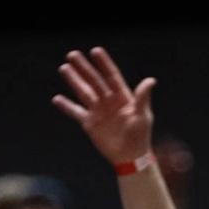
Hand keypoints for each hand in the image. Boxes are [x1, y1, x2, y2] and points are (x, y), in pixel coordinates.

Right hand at [53, 47, 155, 164]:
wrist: (130, 157)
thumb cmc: (140, 136)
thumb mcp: (143, 116)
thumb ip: (142, 98)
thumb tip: (151, 80)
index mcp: (122, 96)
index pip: (111, 75)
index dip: (103, 63)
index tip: (95, 51)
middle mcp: (108, 100)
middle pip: (94, 80)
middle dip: (83, 68)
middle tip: (72, 55)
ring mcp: (98, 111)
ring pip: (83, 92)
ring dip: (74, 81)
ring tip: (64, 69)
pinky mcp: (89, 123)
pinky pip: (76, 112)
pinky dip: (66, 106)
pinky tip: (57, 99)